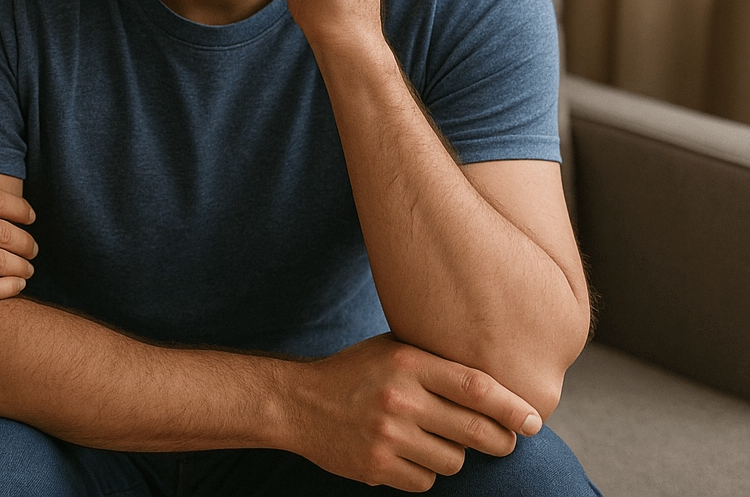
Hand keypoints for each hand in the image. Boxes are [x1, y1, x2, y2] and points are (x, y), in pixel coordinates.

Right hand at [283, 334, 542, 491]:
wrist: (298, 402)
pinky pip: (427, 481)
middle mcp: (399, 399)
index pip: (476, 387)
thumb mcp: (393, 351)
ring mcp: (387, 436)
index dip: (512, 407)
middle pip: (476, 432)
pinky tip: (405, 453)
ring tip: (430, 439)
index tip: (534, 421)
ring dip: (452, 455)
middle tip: (504, 441)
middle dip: (500, 441)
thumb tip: (502, 384)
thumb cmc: (356, 372)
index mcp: (407, 363)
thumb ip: (438, 362)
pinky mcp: (377, 467)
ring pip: (454, 462)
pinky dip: (424, 471)